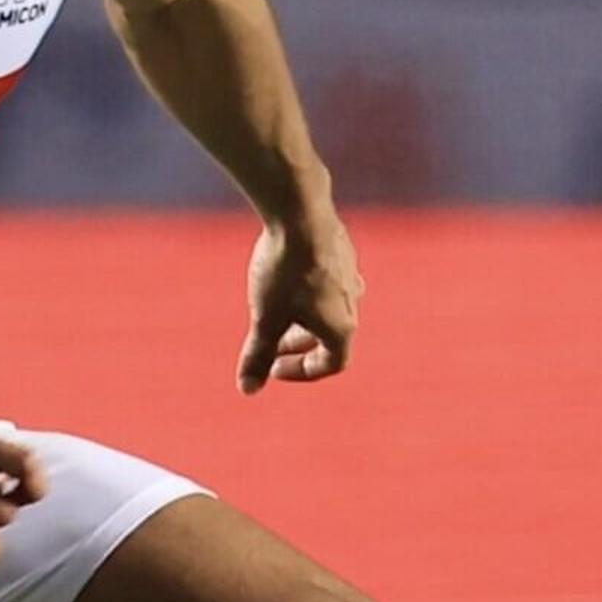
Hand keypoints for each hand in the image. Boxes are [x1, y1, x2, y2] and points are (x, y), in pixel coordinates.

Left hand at [241, 213, 361, 391]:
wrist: (300, 212)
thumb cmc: (284, 271)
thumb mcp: (264, 318)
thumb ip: (258, 355)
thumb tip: (248, 389)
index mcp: (341, 326)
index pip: (331, 363)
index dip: (302, 371)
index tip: (273, 368)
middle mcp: (353, 302)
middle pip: (331, 336)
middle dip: (298, 344)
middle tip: (271, 344)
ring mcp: (350, 274)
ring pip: (330, 306)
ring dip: (304, 317)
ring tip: (276, 310)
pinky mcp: (341, 249)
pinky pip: (328, 280)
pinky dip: (308, 290)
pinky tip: (285, 276)